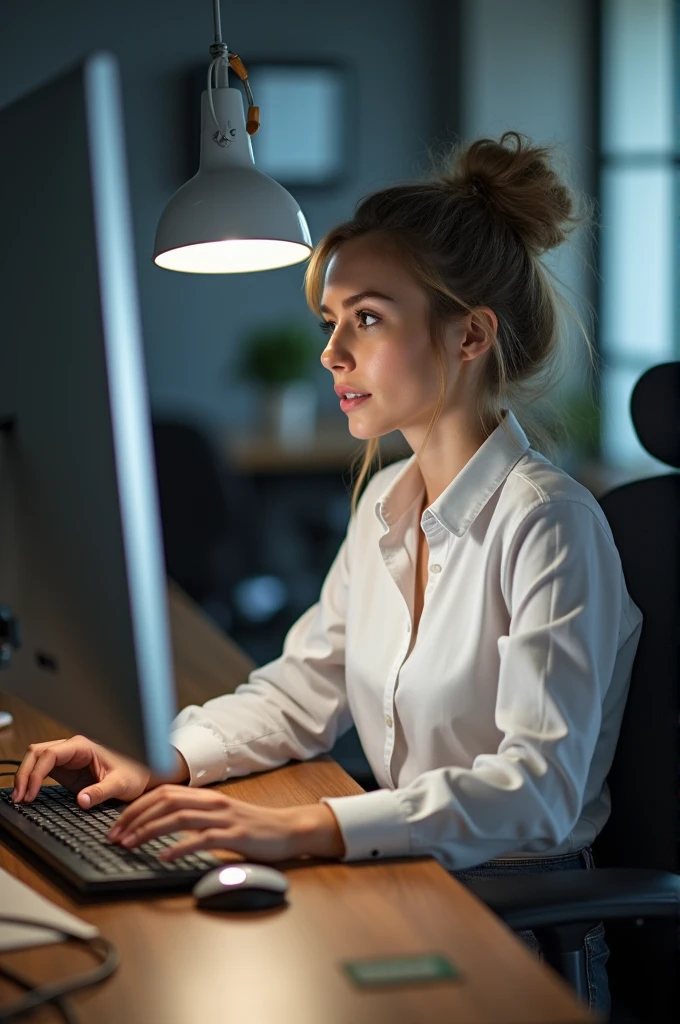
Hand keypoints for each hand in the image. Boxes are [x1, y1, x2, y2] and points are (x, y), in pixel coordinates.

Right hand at [11, 735, 188, 808]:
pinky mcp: (68, 768)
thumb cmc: (136, 773)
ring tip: (21, 798)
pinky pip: (43, 769)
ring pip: (37, 758)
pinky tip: (29, 795)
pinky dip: (33, 780)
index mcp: (84, 746)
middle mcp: (73, 748)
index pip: (50, 753)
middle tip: (20, 798)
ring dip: (26, 775)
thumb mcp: (121, 784)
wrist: (144, 772)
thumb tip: (82, 800)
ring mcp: (69, 757)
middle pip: (37, 752)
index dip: (35, 773)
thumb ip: (101, 791)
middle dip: (24, 773)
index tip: (30, 793)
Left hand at [106, 784, 345, 861]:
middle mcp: (212, 802)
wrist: (287, 830)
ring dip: (149, 831)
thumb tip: (162, 826)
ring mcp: (223, 818)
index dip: (137, 807)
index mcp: (206, 797)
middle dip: (135, 818)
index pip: (163, 793)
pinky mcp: (235, 836)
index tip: (118, 824)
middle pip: (165, 802)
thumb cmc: (252, 827)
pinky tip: (164, 856)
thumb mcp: (220, 817)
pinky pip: (202, 839)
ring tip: (130, 844)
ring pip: (178, 817)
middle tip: (115, 836)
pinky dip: (179, 846)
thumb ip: (195, 818)